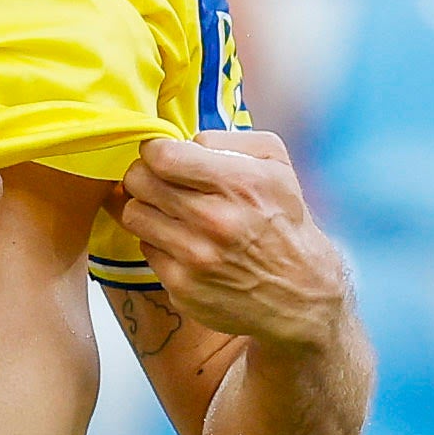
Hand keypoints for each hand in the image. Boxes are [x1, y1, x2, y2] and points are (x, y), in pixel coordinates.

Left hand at [117, 132, 347, 346]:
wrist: (299, 294)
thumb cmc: (284, 223)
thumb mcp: (277, 164)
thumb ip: (230, 140)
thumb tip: (186, 141)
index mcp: (239, 184)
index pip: (162, 156)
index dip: (155, 151)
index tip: (163, 157)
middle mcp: (215, 222)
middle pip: (139, 181)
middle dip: (146, 175)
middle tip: (162, 182)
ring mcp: (196, 258)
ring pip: (134, 214)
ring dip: (148, 209)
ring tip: (172, 213)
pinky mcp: (182, 287)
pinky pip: (146, 249)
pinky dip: (161, 244)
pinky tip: (185, 245)